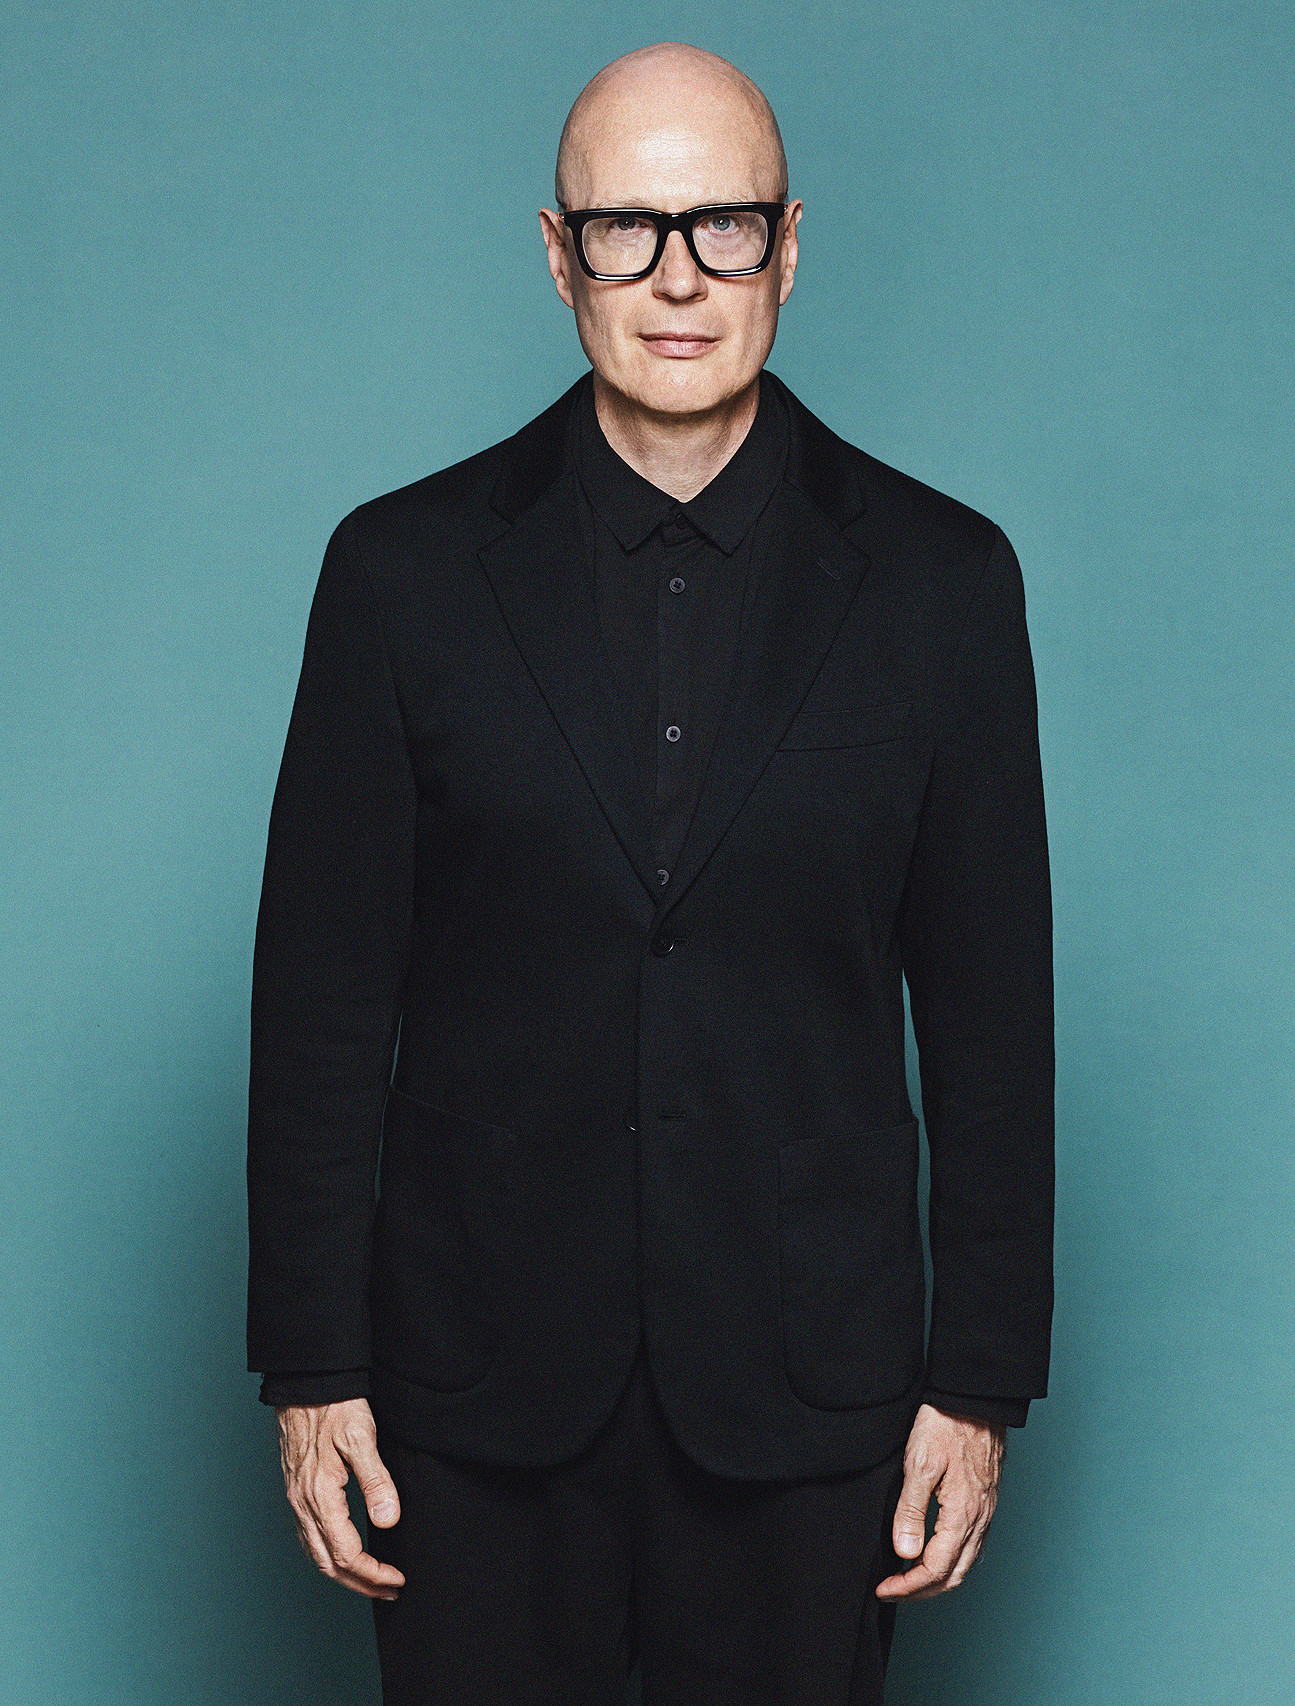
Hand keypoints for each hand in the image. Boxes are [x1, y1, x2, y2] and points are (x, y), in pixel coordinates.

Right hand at [275, 1397, 405, 1599]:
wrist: (307, 1384)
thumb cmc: (335, 1406)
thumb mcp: (362, 1438)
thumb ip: (376, 1481)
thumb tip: (388, 1522)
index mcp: (319, 1497)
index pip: (346, 1554)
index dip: (373, 1573)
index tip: (397, 1579)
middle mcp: (302, 1504)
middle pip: (328, 1564)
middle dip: (359, 1583)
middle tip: (390, 1590)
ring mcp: (296, 1499)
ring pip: (316, 1554)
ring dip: (343, 1574)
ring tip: (371, 1579)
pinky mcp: (296, 1491)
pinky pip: (309, 1537)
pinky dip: (328, 1555)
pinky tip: (343, 1552)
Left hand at [875, 1402, 1004, 1601]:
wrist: (975, 1397)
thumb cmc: (946, 1423)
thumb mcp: (919, 1463)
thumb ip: (911, 1511)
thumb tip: (904, 1552)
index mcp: (963, 1514)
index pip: (935, 1569)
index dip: (908, 1586)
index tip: (884, 1588)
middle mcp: (980, 1518)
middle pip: (954, 1575)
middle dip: (922, 1590)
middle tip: (893, 1590)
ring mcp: (986, 1510)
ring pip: (965, 1562)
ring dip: (937, 1578)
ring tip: (909, 1578)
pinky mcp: (986, 1500)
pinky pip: (972, 1544)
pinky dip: (952, 1560)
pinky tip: (935, 1552)